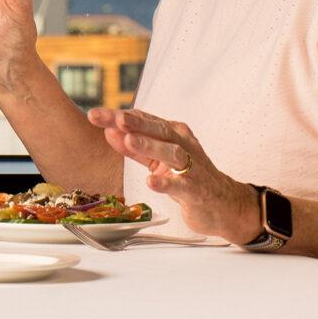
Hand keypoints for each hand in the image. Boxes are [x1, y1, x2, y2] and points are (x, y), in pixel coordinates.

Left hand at [87, 107, 259, 243]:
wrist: (222, 203)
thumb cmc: (188, 176)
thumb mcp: (158, 159)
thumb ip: (134, 147)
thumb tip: (108, 130)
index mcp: (173, 134)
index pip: (144, 120)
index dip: (118, 117)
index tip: (94, 115)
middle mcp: (183, 145)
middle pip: (158, 130)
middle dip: (134, 123)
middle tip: (113, 119)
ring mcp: (191, 167)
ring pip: (171, 152)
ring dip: (150, 145)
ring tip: (129, 141)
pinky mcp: (196, 190)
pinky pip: (181, 185)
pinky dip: (166, 183)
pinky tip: (151, 181)